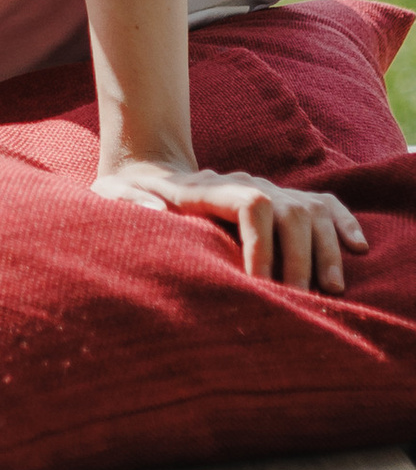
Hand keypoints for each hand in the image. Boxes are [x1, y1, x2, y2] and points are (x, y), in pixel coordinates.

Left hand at [93, 155, 367, 291]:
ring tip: (329, 291)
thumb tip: (153, 210)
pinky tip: (357, 249)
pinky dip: (343, 223)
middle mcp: (244, 182)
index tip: (262, 285)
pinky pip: (323, 204)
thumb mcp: (112, 194)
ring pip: (311, 209)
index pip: (249, 202)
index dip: (262, 244)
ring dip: (325, 250)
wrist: (147, 166)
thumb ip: (129, 202)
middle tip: (295, 304)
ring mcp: (266, 188)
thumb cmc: (126, 193)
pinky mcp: (280, 198)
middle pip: (289, 210)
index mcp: (205, 187)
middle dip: (297, 260)